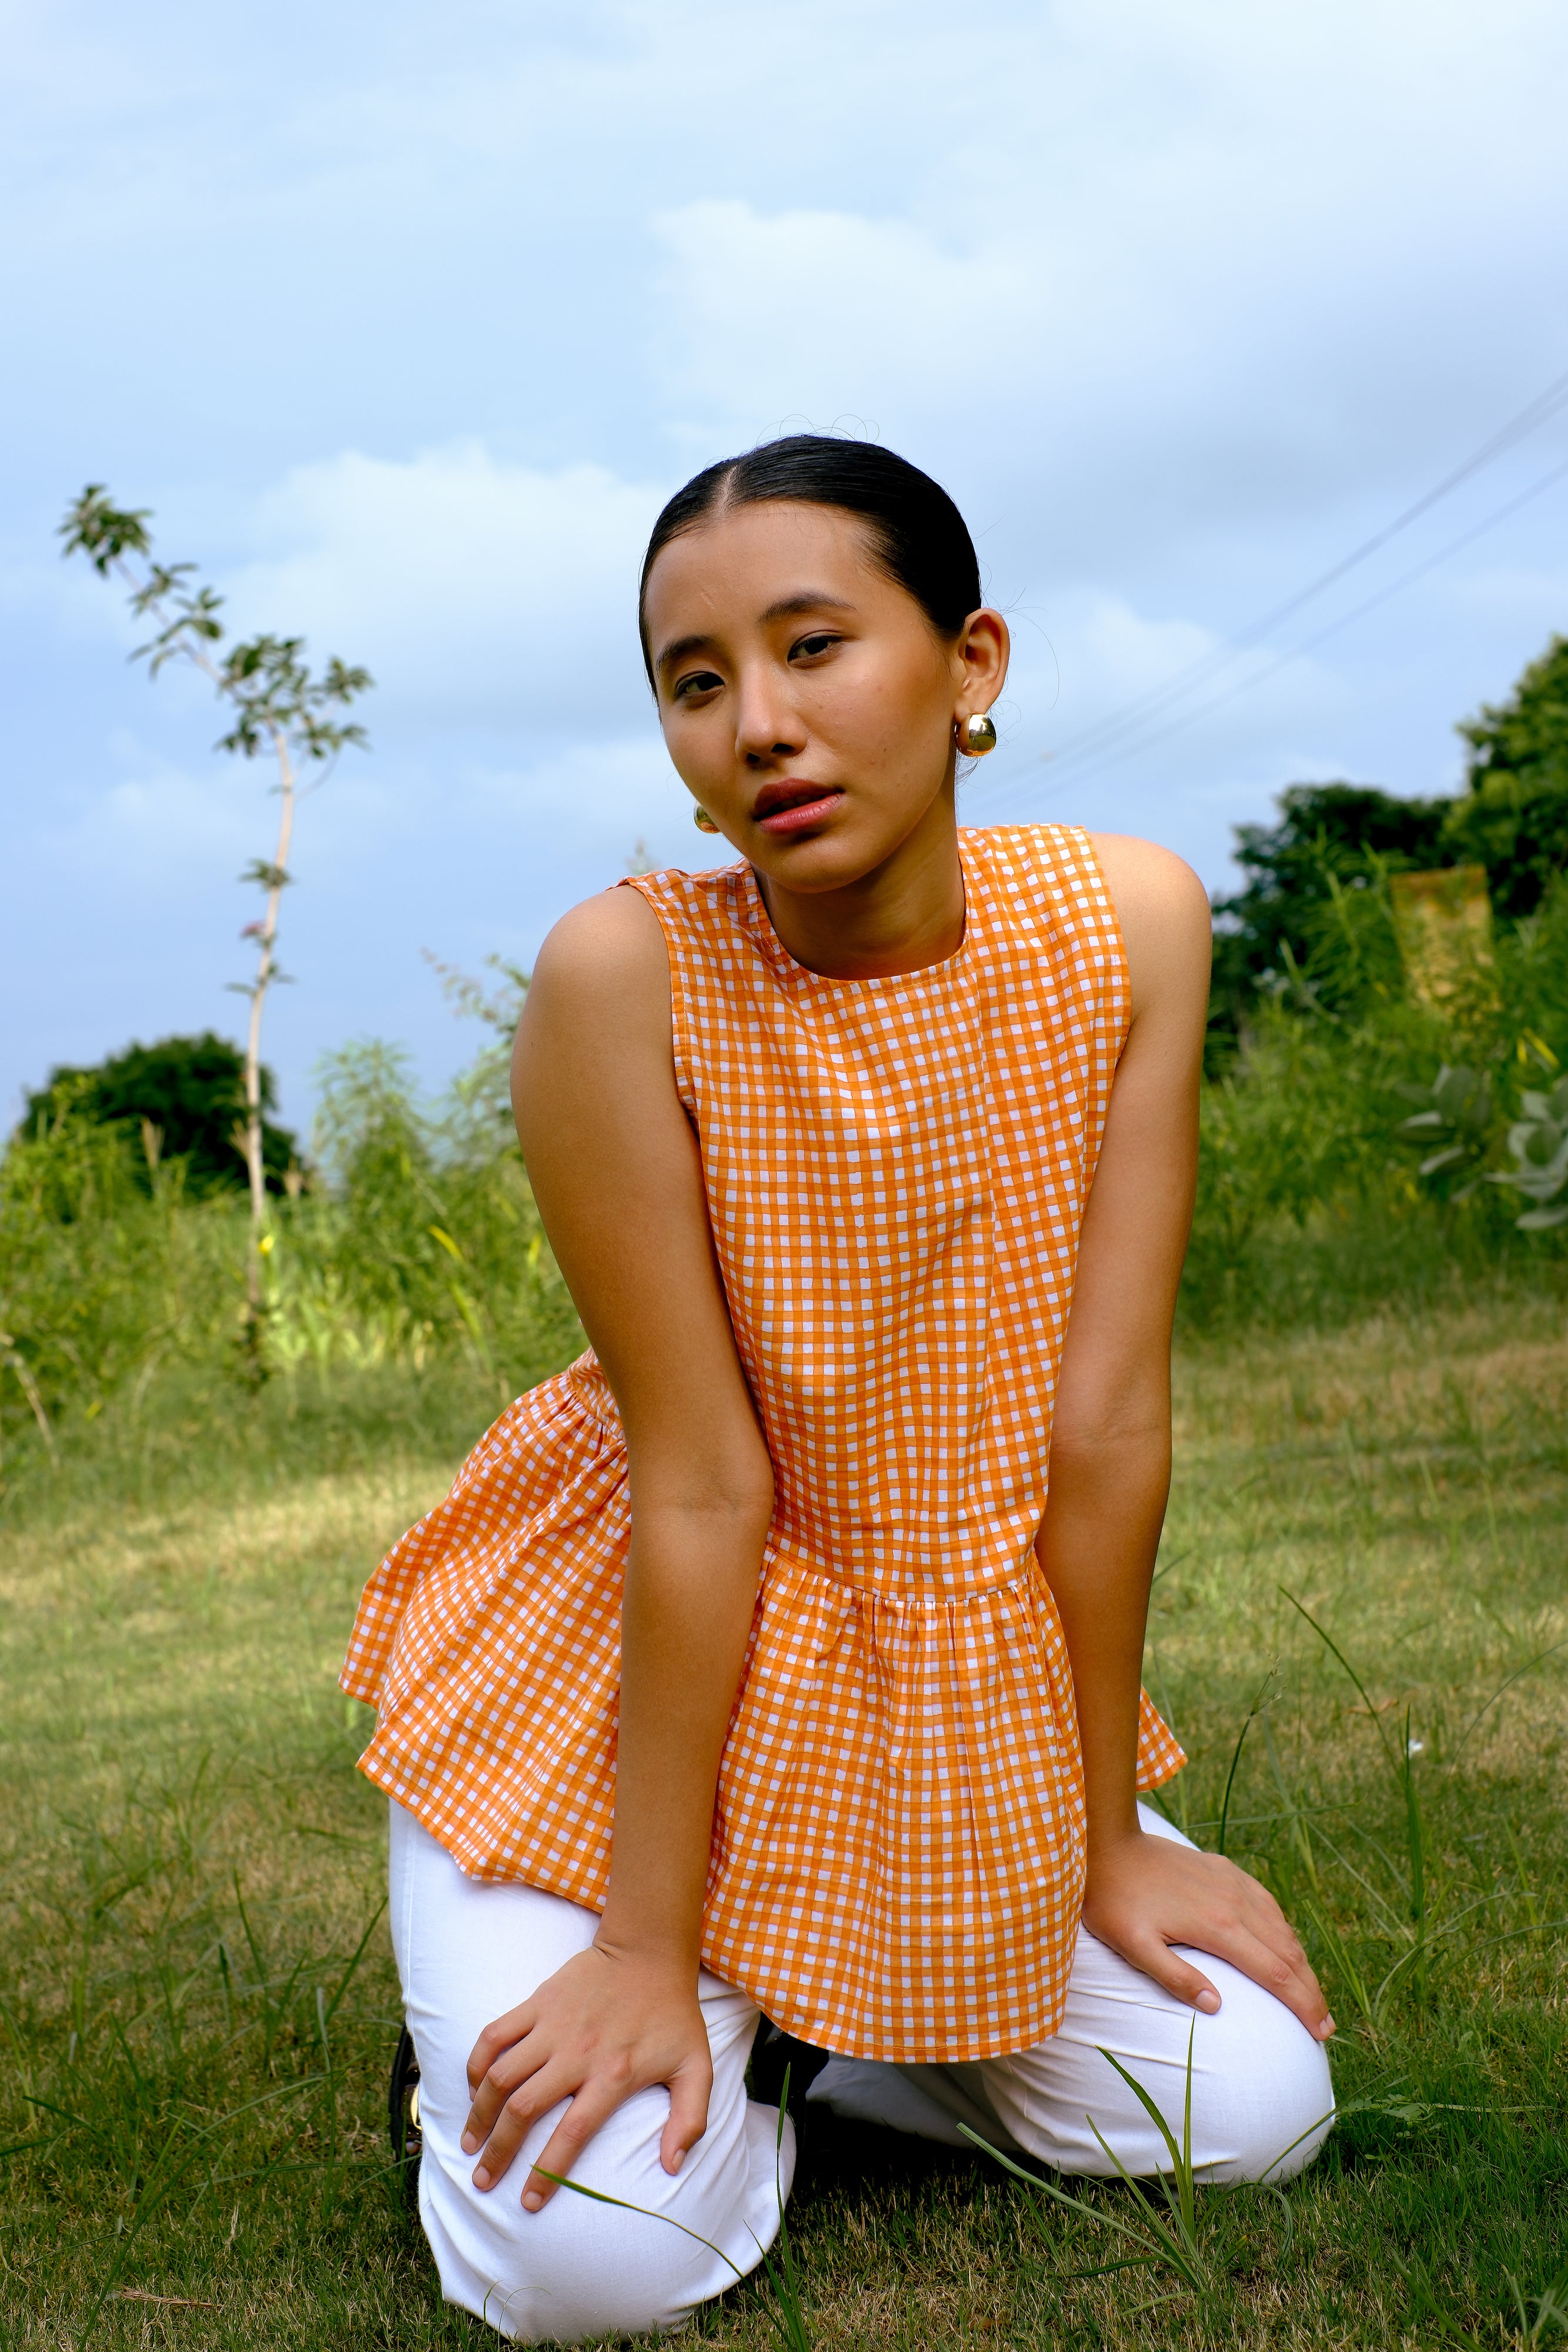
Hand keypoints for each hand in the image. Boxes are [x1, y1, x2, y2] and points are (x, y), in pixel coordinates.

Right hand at [461, 1942, 711, 2208]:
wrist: (649, 1951)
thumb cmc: (673, 2014)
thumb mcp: (697, 2067)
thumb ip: (690, 2120)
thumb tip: (672, 2167)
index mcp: (614, 2075)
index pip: (571, 2135)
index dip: (546, 2174)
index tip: (528, 2203)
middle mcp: (578, 2053)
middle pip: (524, 2110)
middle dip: (498, 2152)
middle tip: (482, 2181)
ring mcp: (553, 2026)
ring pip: (502, 2076)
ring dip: (479, 2113)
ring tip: (469, 2143)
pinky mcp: (538, 2002)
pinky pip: (495, 2035)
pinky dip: (477, 2062)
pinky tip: (471, 2088)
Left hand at [1081, 1826, 1334, 2040]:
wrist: (1107, 1842)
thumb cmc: (1113, 1900)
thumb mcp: (1133, 1946)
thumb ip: (1175, 1977)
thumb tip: (1216, 2006)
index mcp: (1218, 1926)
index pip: (1275, 1973)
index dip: (1302, 2005)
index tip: (1320, 2032)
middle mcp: (1235, 1901)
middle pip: (1288, 1953)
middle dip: (1311, 1991)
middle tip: (1326, 2025)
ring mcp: (1232, 1882)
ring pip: (1281, 1928)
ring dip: (1301, 1963)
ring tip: (1311, 1994)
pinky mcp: (1225, 1870)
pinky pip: (1267, 1904)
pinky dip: (1284, 1932)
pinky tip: (1285, 1945)